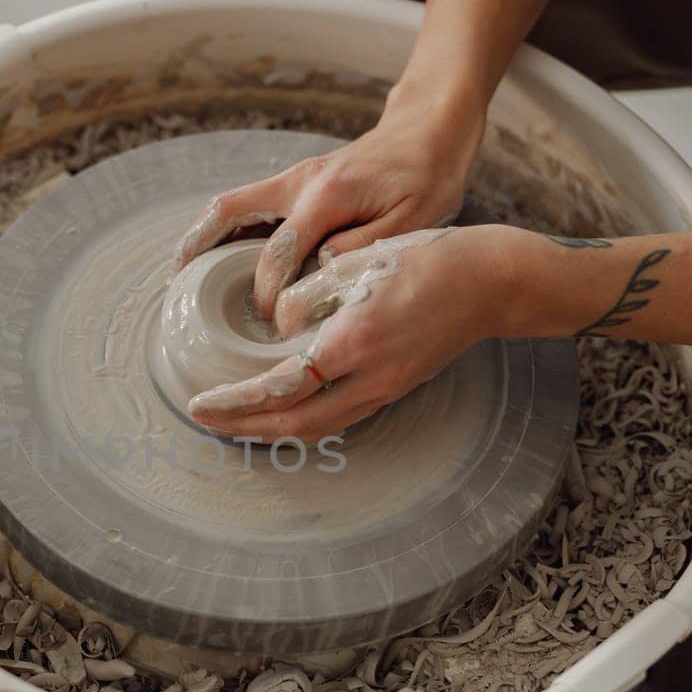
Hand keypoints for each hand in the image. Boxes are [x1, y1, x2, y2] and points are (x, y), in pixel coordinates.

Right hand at [172, 87, 484, 322]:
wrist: (427, 134)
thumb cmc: (425, 180)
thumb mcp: (410, 222)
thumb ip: (360, 249)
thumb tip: (317, 271)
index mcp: (327, 194)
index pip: (278, 251)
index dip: (269, 293)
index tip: (272, 325)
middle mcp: (299, 181)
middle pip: (229, 212)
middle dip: (200, 252)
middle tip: (181, 292)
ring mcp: (292, 178)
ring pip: (229, 205)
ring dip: (200, 237)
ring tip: (181, 276)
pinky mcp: (295, 182)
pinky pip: (245, 205)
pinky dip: (221, 229)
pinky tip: (215, 258)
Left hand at [188, 224, 514, 440]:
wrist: (489, 283)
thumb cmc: (425, 262)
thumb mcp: (358, 264)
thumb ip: (309, 296)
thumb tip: (275, 325)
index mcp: (354, 342)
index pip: (281, 386)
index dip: (236, 400)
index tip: (201, 402)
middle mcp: (369, 377)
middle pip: (294, 423)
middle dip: (243, 427)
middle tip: (204, 421)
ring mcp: (384, 389)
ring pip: (316, 426)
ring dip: (270, 429)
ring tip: (233, 421)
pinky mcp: (392, 388)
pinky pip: (337, 416)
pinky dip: (301, 419)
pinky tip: (280, 410)